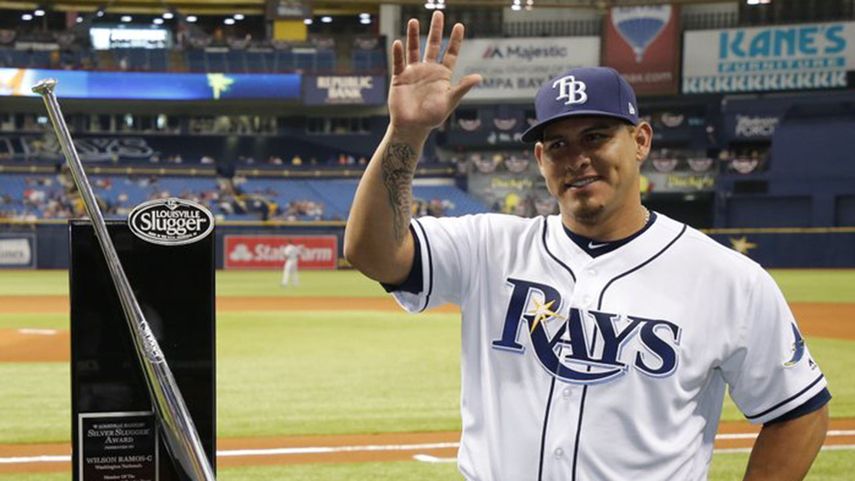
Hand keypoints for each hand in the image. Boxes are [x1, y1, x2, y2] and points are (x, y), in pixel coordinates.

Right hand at [389, 11, 481, 137]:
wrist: (412, 127)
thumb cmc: (433, 117)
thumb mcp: (450, 101)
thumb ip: (462, 88)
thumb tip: (479, 77)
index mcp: (442, 75)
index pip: (450, 53)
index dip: (455, 40)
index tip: (459, 25)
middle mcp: (428, 70)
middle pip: (432, 45)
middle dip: (435, 29)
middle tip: (438, 13)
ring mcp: (413, 72)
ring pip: (414, 49)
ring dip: (413, 35)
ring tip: (413, 21)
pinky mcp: (399, 77)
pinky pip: (399, 62)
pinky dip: (398, 53)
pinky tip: (399, 42)